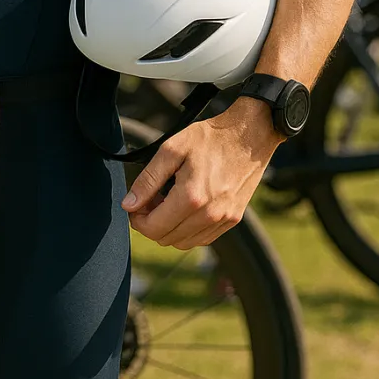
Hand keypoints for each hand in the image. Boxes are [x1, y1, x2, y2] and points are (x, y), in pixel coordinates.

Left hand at [122, 97, 282, 249]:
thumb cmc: (210, 138)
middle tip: (150, 199)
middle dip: (151, 223)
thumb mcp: (172, 149)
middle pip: (166, 239)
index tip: (135, 204)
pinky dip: (188, 230)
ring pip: (184, 243)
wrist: (250, 135)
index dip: (137, 219)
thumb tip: (128, 205)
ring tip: (167, 201)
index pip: (153, 229)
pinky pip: (202, 238)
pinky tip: (185, 207)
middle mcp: (209, 215)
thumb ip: (148, 179)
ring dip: (169, 228)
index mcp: (191, 197)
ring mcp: (224, 220)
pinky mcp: (233, 219)